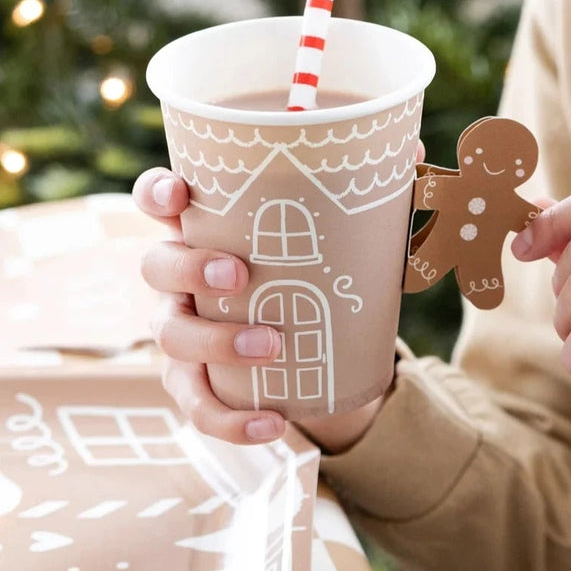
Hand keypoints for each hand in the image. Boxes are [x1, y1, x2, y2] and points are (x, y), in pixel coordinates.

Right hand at [132, 141, 425, 449]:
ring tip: (271, 345)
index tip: (178, 193)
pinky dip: (231, 420)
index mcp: (209, 227)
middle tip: (239, 273)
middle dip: (189, 266)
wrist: (322, 349)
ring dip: (216, 341)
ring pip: (172, 337)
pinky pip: (198, 406)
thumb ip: (371, 192)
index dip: (157, 192)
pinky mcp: (195, 383)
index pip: (161, 199)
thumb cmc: (317, 269)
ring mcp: (183, 330)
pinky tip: (272, 424)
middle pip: (155, 264)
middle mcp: (182, 277)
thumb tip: (414, 146)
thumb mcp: (343, 232)